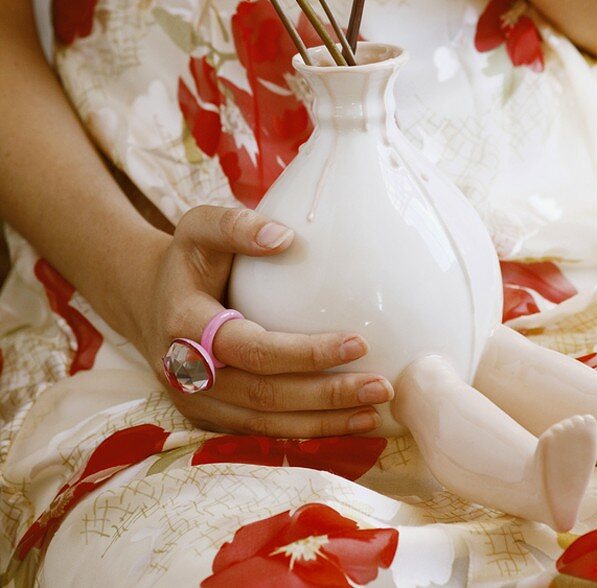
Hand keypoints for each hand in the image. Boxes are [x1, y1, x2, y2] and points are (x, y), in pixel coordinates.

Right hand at [135, 205, 392, 435]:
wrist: (151, 300)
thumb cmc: (189, 259)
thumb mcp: (200, 227)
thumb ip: (236, 225)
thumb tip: (284, 237)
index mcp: (186, 326)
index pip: (252, 349)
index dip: (304, 353)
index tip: (357, 342)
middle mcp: (188, 374)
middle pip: (264, 396)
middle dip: (326, 396)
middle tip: (380, 386)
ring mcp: (197, 402)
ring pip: (265, 425)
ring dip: (323, 423)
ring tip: (374, 411)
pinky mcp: (211, 419)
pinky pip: (261, 435)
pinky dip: (305, 433)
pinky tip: (347, 425)